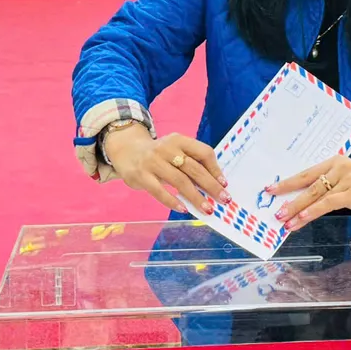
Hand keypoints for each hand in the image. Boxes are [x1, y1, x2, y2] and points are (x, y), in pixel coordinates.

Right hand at [103, 126, 227, 215]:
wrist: (126, 150)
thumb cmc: (158, 154)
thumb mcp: (175, 150)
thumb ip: (191, 163)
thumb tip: (213, 185)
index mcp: (179, 140)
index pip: (203, 152)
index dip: (216, 169)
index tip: (224, 184)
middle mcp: (167, 148)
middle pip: (194, 168)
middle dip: (211, 186)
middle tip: (224, 200)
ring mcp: (153, 162)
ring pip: (179, 181)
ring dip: (196, 197)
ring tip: (207, 209)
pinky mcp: (141, 176)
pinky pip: (160, 191)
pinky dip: (173, 201)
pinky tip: (184, 209)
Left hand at [272, 157, 350, 230]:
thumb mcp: (347, 181)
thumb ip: (328, 185)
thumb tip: (302, 200)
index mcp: (335, 161)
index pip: (306, 172)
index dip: (288, 182)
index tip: (271, 189)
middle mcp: (340, 167)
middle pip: (308, 184)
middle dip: (289, 199)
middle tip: (274, 210)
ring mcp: (347, 179)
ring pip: (316, 195)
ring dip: (298, 210)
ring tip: (285, 221)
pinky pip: (328, 203)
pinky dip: (313, 211)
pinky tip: (302, 219)